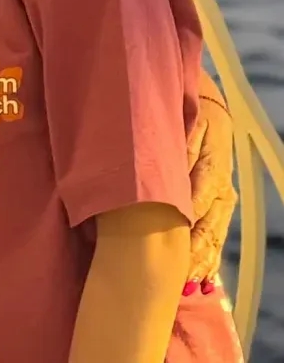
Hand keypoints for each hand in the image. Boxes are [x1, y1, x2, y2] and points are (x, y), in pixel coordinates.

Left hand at [185, 92, 237, 288]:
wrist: (208, 111)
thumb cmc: (190, 116)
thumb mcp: (187, 125)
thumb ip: (181, 148)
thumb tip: (170, 170)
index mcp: (212, 168)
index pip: (197, 200)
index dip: (184, 222)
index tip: (170, 242)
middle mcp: (222, 189)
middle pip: (209, 226)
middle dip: (194, 251)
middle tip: (178, 275)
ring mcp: (223, 201)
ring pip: (214, 236)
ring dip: (202, 260)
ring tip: (189, 283)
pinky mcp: (220, 207)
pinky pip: (217, 237)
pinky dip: (210, 259)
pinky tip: (203, 280)